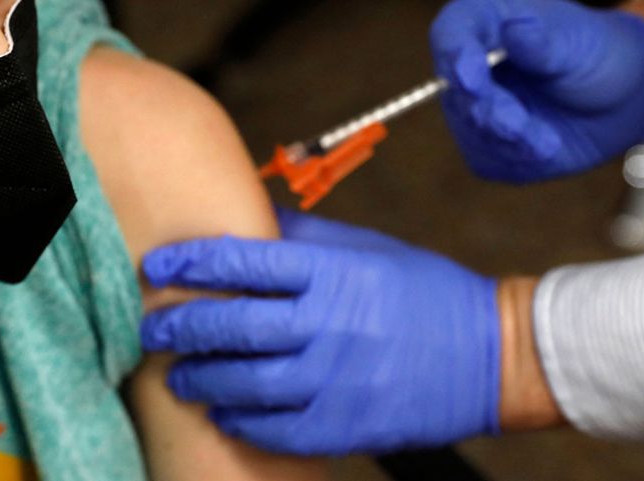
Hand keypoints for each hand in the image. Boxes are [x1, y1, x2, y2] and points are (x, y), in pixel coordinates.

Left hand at [140, 209, 498, 456]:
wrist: (492, 356)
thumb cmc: (425, 294)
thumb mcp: (368, 249)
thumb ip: (304, 239)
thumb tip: (248, 215)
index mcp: (334, 272)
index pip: (243, 261)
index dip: (190, 262)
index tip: (158, 266)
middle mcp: (330, 323)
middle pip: (233, 325)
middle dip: (181, 326)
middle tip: (151, 328)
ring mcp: (337, 378)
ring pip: (246, 382)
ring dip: (201, 379)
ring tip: (179, 376)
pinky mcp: (347, 423)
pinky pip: (276, 428)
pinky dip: (241, 421)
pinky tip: (223, 412)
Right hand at [429, 0, 643, 181]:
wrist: (623, 96)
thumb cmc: (597, 53)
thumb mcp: (579, 41)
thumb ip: (544, 42)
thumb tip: (514, 30)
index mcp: (484, 23)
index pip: (450, 32)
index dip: (454, 54)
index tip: (470, 76)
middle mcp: (469, 66)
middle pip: (456, 91)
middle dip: (487, 111)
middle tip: (518, 126)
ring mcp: (475, 108)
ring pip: (471, 131)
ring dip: (508, 142)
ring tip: (548, 143)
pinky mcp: (489, 146)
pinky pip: (489, 160)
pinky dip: (517, 160)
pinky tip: (547, 148)